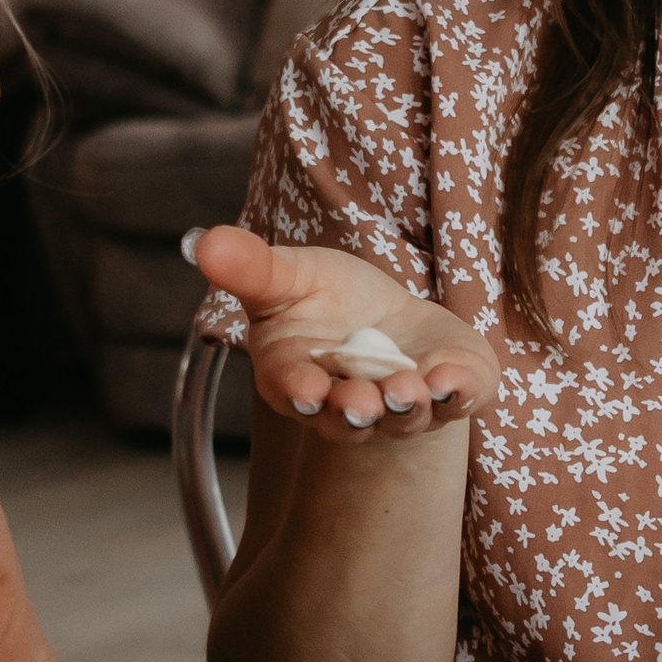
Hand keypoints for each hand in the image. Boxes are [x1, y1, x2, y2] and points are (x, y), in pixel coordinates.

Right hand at [190, 226, 500, 443]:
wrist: (385, 316)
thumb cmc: (324, 300)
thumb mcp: (284, 275)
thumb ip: (249, 267)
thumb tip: (203, 242)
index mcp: (297, 377)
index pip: (293, 392)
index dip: (297, 392)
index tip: (304, 389)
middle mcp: (348, 403)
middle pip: (348, 420)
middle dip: (355, 411)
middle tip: (361, 403)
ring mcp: (401, 405)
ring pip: (403, 418)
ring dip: (405, 406)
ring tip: (408, 389)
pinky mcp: (450, 393)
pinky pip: (458, 399)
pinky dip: (458, 391)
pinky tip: (453, 377)